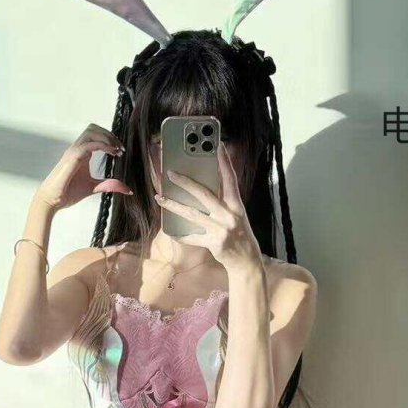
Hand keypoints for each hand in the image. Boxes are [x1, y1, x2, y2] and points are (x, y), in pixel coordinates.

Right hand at [37, 123, 132, 209]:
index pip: (95, 134)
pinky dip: (102, 145)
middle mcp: (77, 149)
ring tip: (117, 149)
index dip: (109, 138)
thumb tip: (127, 189)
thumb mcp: (94, 187)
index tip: (120, 151)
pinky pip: (88, 145)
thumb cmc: (68, 192)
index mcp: (81, 153)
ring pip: (90, 132)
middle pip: (93, 128)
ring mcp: (73, 151)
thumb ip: (109, 185)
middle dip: (109, 135)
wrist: (52, 200)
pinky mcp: (72, 158)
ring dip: (106, 138)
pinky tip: (111, 153)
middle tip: (120, 148)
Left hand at [156, 144, 262, 271]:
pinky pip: (192, 237)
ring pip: (193, 214)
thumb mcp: (236, 215)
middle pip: (204, 194)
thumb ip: (223, 202)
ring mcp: (221, 229)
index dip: (224, 161)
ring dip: (174, 205)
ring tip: (161, 198)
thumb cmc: (239, 235)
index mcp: (236, 205)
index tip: (216, 145)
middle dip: (186, 182)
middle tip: (170, 172)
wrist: (247, 261)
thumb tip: (202, 187)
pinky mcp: (214, 243)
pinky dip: (181, 235)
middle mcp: (229, 215)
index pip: (230, 178)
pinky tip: (170, 231)